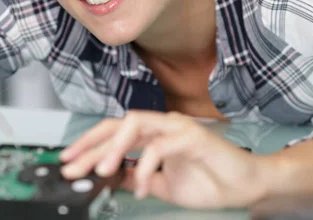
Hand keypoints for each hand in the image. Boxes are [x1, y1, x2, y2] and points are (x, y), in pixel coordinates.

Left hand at [59, 111, 267, 208]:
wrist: (244, 186)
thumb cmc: (210, 181)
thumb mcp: (163, 185)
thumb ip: (138, 178)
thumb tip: (111, 178)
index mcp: (154, 135)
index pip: (114, 131)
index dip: (89, 143)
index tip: (68, 160)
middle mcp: (163, 126)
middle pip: (118, 125)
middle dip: (91, 145)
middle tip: (72, 165)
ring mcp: (177, 128)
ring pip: (136, 125)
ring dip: (113, 148)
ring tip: (99, 170)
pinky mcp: (192, 136)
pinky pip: (160, 147)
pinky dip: (145, 167)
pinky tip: (140, 186)